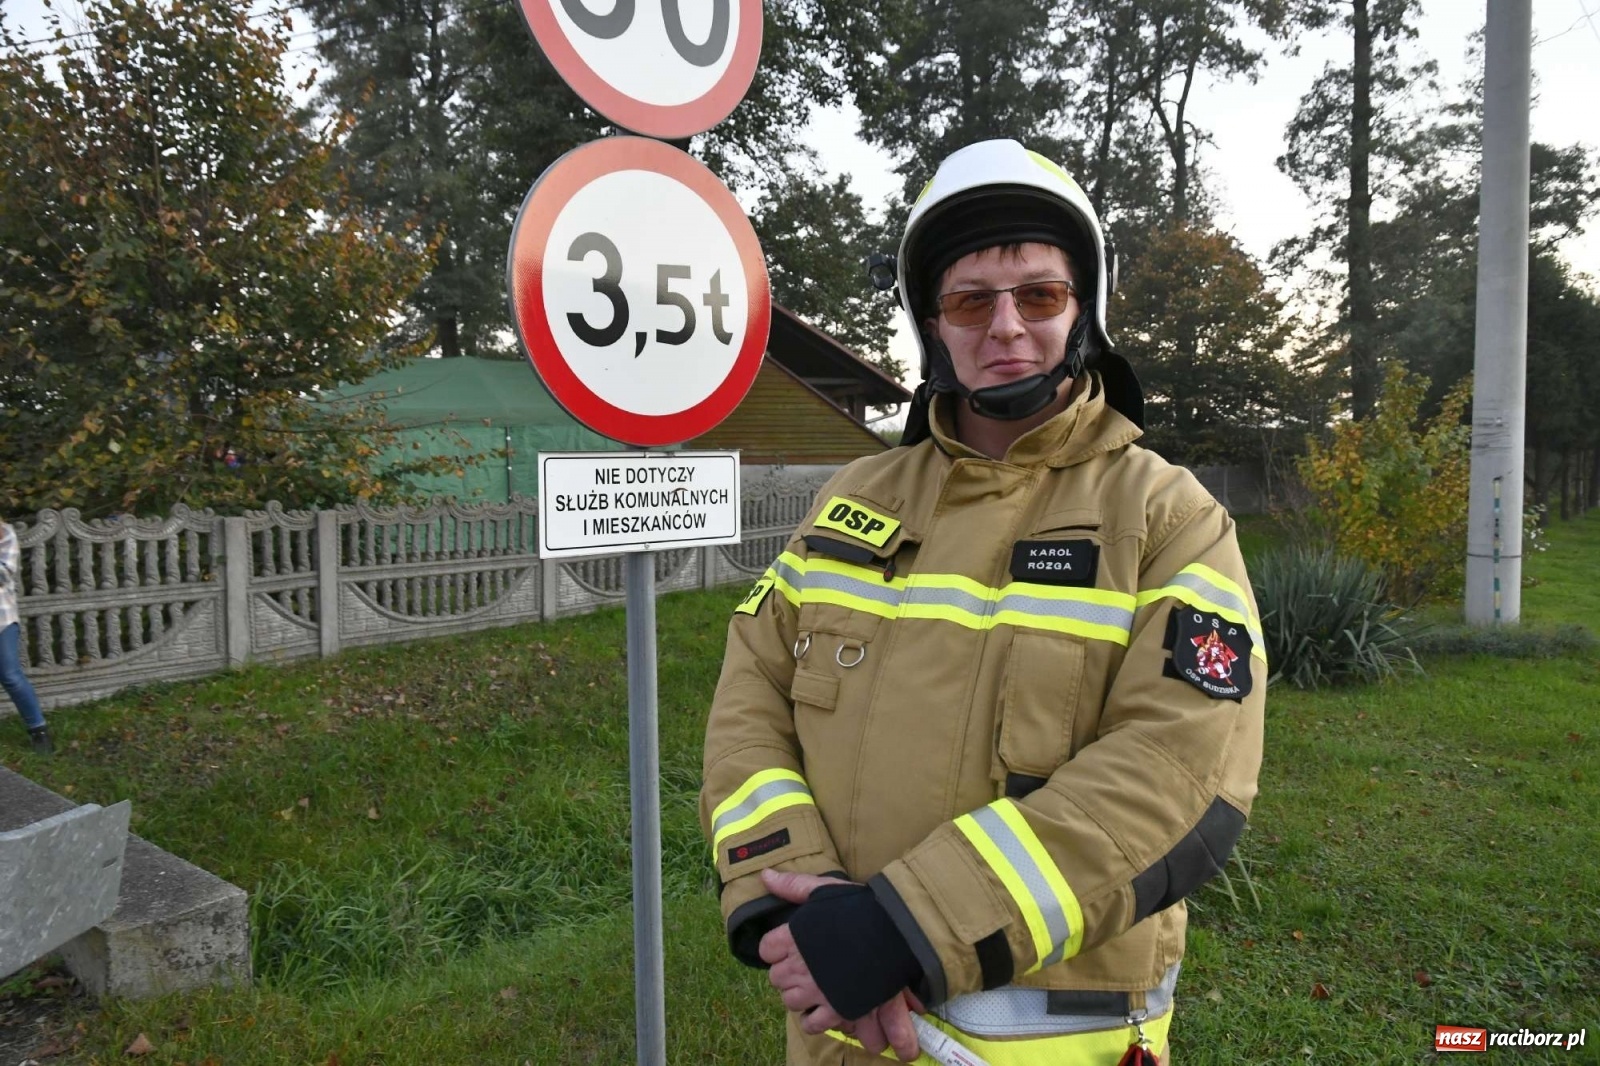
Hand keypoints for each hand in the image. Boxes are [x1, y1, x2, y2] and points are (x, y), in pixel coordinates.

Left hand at [758, 870, 923, 1060]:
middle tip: (806, 965)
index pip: (766, 950)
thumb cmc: (860, 907)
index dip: (777, 948)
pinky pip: (811, 1023)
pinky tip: (822, 1007)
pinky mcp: (836, 1008)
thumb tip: (765, 875)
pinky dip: (813, 1018)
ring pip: (790, 1000)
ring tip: (814, 985)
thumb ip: (793, 885)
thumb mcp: (824, 889)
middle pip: (776, 978)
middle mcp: (798, 966)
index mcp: (791, 937)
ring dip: (799, 994)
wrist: (896, 931)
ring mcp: (816, 990)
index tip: (791, 945)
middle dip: (788, 972)